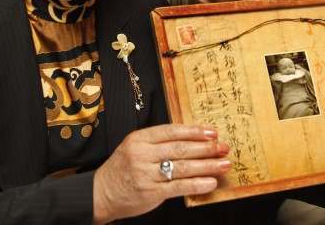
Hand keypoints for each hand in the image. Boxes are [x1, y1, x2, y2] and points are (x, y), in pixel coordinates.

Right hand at [93, 124, 229, 223]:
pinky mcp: (151, 192)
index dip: (194, 131)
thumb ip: (158, 142)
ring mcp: (146, 174)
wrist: (101, 193)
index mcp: (139, 139)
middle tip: (224, 147)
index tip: (212, 132)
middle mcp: (142, 154)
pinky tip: (210, 182)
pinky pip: (179, 187)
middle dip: (206, 148)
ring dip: (207, 166)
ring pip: (183, 167)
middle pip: (181, 148)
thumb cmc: (122, 168)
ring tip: (223, 164)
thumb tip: (193, 139)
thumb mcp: (134, 146)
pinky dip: (197, 184)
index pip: (172, 131)